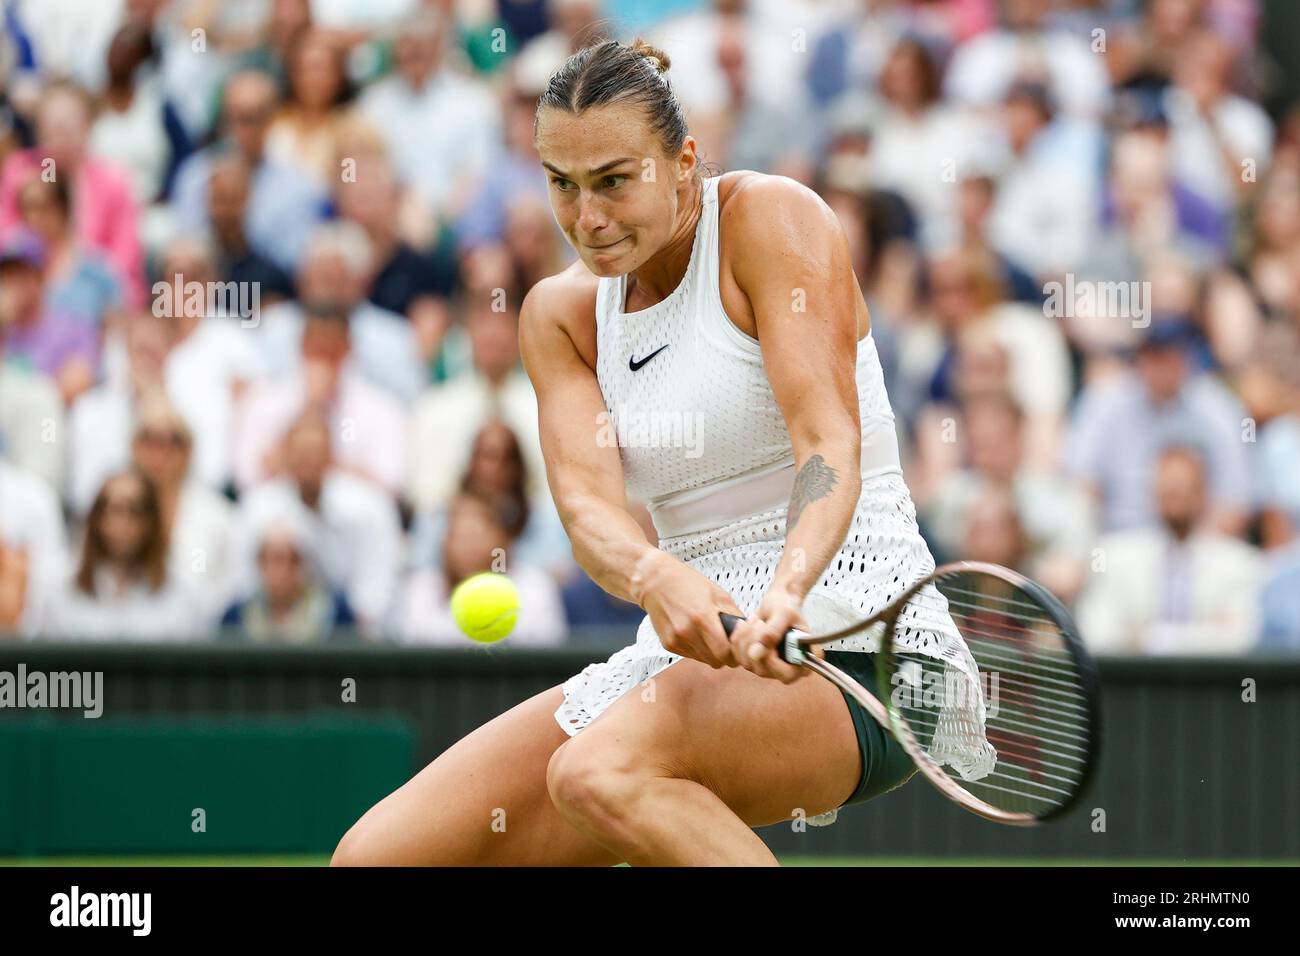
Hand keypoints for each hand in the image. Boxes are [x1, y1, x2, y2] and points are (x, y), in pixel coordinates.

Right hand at [636, 551, 742, 668]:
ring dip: (710, 653)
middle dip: (725, 656)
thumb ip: (734, 616)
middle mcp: (687, 632)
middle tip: (727, 644)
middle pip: (716, 662)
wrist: (655, 581)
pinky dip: (696, 649)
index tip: (737, 648)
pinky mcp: (667, 644)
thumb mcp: (718, 593)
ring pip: (703, 660)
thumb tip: (749, 633)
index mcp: (703, 618)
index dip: (735, 654)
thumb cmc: (688, 583)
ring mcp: (675, 640)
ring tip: (709, 635)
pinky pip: (690, 655)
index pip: (725, 653)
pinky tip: (694, 633)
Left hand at [727, 588, 811, 683]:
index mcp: (803, 660)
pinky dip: (738, 638)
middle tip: (759, 621)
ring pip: (748, 663)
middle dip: (755, 643)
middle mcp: (787, 668)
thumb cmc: (787, 606)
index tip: (764, 638)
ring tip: (755, 620)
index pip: (787, 674)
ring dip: (745, 638)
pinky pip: (738, 656)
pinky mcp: (754, 662)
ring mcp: (769, 667)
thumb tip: (755, 654)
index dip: (771, 660)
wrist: (777, 603)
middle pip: (763, 670)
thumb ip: (773, 632)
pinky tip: (745, 625)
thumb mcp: (784, 613)